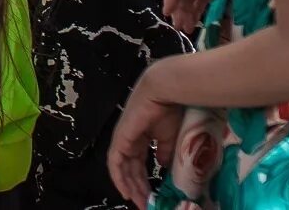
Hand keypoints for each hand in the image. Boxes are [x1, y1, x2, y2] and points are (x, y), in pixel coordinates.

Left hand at [108, 70, 183, 207]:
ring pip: (122, 168)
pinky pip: (115, 162)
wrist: (167, 91)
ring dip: (130, 186)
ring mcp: (123, 138)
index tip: (151, 198)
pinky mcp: (120, 138)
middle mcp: (130, 138)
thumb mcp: (171, 138)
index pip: (139, 164)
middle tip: (145, 205)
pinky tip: (126, 191)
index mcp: (142, 137)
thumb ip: (165, 152)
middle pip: (130, 169)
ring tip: (139, 202)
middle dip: (137, 188)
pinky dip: (119, 177)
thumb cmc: (172, 109)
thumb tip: (163, 167)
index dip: (143, 181)